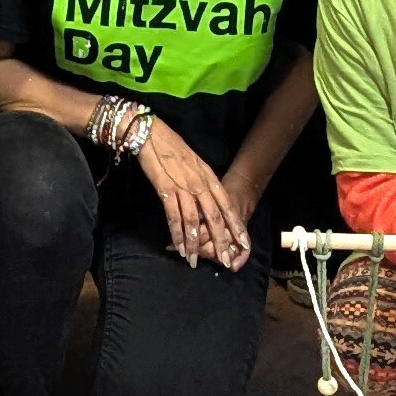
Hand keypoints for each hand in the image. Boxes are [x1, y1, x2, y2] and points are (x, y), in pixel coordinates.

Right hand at [137, 121, 246, 269]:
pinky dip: (176, 234)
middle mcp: (200, 184)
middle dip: (220, 241)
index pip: (227, 205)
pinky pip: (174, 217)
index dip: (235, 225)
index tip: (244, 242)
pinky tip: (178, 247)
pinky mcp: (166, 190)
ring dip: (194, 244)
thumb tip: (209, 198)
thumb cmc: (172, 147)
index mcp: (208, 177)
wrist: (151, 134)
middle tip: (225, 260)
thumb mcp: (195, 162)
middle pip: (214, 217)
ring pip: (194, 221)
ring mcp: (183, 187)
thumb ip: (203, 181)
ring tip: (194, 260)